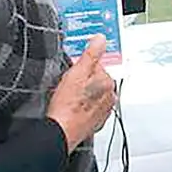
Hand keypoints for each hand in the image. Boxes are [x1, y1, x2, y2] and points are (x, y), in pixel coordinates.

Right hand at [46, 35, 115, 151]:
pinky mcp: (96, 122)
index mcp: (108, 82)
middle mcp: (110, 97)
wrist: (61, 132)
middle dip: (82, 81)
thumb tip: (100, 39)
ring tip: (68, 99)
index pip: (95, 65)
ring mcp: (104, 111)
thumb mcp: (76, 72)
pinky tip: (71, 109)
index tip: (71, 75)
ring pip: (92, 94)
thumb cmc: (67, 105)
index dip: (79, 68)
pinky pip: (89, 108)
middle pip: (94, 80)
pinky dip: (82, 107)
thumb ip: (91, 54)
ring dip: (82, 94)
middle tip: (68, 88)